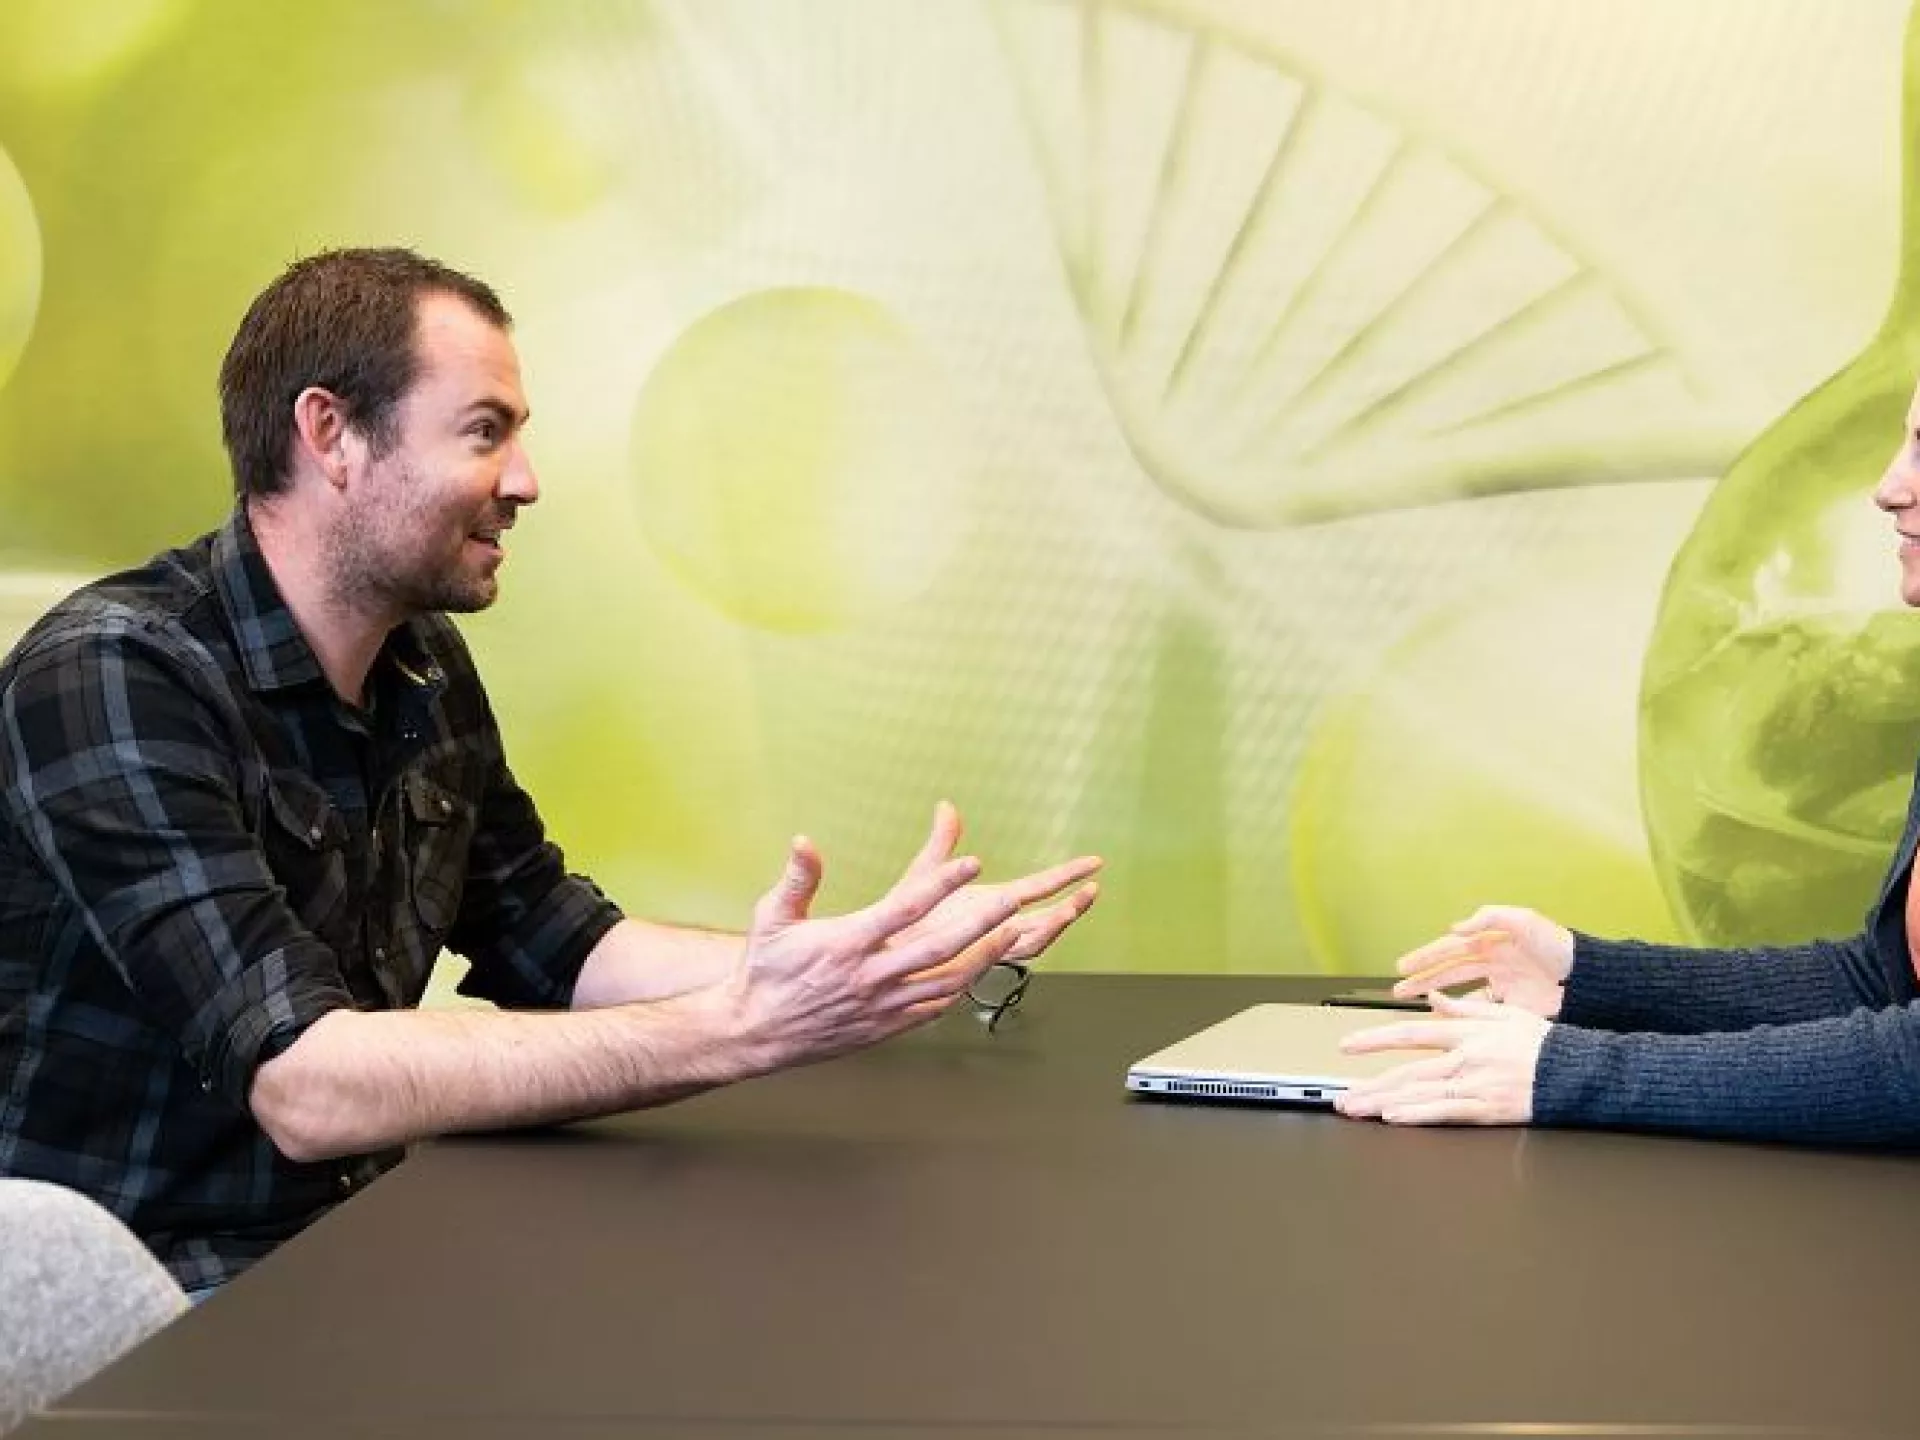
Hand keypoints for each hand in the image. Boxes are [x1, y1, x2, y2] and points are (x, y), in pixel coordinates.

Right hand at [721, 808, 1095, 1072]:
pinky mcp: (885, 1027)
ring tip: (1011, 933)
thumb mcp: (771, 918)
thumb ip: (797, 880)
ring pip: (945, 981)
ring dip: (983, 956)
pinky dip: (960, 989)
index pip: (906, 907)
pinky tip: (977, 972)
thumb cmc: (764, 970)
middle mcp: (870, 975)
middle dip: (981, 922)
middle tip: (1014, 900)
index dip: (944, 883)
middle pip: (939, 946)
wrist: (756, 1032)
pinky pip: (933, 1008)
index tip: (974, 862)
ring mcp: (881, 1005)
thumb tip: (805, 841)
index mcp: (847, 943)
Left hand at [890, 801, 1101, 967]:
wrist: (878, 951)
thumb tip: (946, 807)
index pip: (1039, 888)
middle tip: (1092, 887)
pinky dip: (1031, 938)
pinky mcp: (976, 958)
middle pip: (1047, 918)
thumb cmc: (898, 919)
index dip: (1068, 875)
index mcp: (990, 905)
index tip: (1093, 863)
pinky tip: (1038, 922)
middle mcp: (995, 927)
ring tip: (1074, 903)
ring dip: (1058, 921)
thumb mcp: (925, 872)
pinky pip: (1011, 953)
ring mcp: (987, 944)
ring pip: (1036, 938)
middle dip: (1074, 903)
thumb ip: (941, 841)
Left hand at [1332, 992, 1549, 1125]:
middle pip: (1408, 1070)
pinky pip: (1445, 1111)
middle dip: (1371, 1083)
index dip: (1375, 1039)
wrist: (1579, 1071)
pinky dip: (1418, 1114)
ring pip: (1419, 1092)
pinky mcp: (1488, 1108)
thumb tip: (1435, 1001)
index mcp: (1468, 1032)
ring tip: (1357, 1109)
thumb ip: (1466, 1008)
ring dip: (1383, 1101)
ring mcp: (1476, 1084)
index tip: (1348, 1045)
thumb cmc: (1545, 1044)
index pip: (1410, 1033)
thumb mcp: (1505, 1014)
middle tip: (1343, 1094)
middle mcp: (1466, 1057)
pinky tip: (1395, 1117)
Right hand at [1391, 904, 1572, 1017]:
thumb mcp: (1524, 921)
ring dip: (1436, 996)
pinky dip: (1462, 1014)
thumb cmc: (1558, 946)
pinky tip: (1448, 1017)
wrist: (1587, 979)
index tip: (1403, 966)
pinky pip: (1480, 1010)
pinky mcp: (1512, 1006)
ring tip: (1413, 1002)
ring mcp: (1501, 986)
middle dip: (1422, 979)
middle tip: (1398, 988)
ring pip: (1459, 992)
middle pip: (1449, 972)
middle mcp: (1492, 963)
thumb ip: (1489, 918)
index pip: (1450, 948)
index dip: (1426, 957)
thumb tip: (1455, 927)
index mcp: (1492, 941)